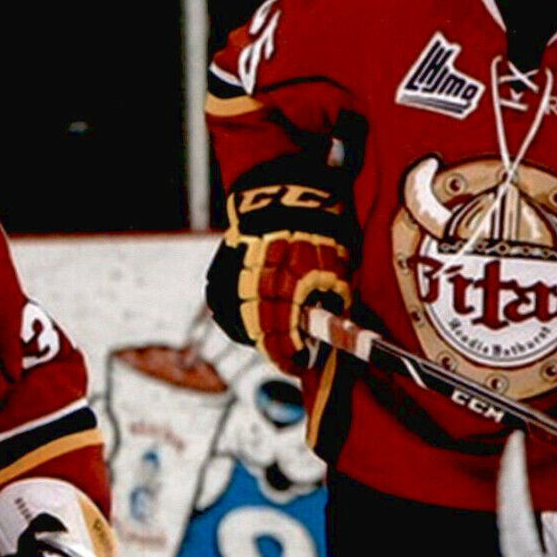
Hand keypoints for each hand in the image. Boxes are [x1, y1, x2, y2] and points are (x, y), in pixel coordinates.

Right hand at [206, 177, 351, 376]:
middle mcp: (255, 285)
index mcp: (286, 287)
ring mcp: (233, 277)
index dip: (292, 357)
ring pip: (237, 322)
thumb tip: (331, 333)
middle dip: (276, 350)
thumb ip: (331, 304)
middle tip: (288, 357)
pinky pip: (221, 305)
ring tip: (271, 338)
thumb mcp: (336, 268)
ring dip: (255, 335)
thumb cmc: (318, 228)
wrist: (285, 191)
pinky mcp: (220, 268)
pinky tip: (248, 318)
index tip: (300, 365)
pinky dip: (234, 316)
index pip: (284, 337)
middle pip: (260, 333)